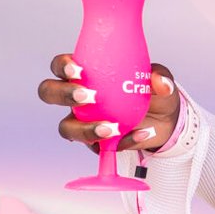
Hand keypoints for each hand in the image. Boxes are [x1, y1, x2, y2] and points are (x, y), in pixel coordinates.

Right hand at [38, 55, 179, 156]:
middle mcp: (77, 97)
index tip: (78, 69)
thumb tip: (159, 81)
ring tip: (112, 128)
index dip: (62, 66)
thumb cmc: (152, 92)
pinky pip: (98, 147)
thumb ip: (160, 78)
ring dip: (85, 129)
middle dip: (63, 94)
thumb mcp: (160, 81)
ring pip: (66, 128)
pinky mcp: (96, 143)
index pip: (61, 66)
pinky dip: (121, 142)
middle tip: (89, 97)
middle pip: (49, 93)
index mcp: (85, 74)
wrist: (164, 120)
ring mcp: (82, 121)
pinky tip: (141, 134)